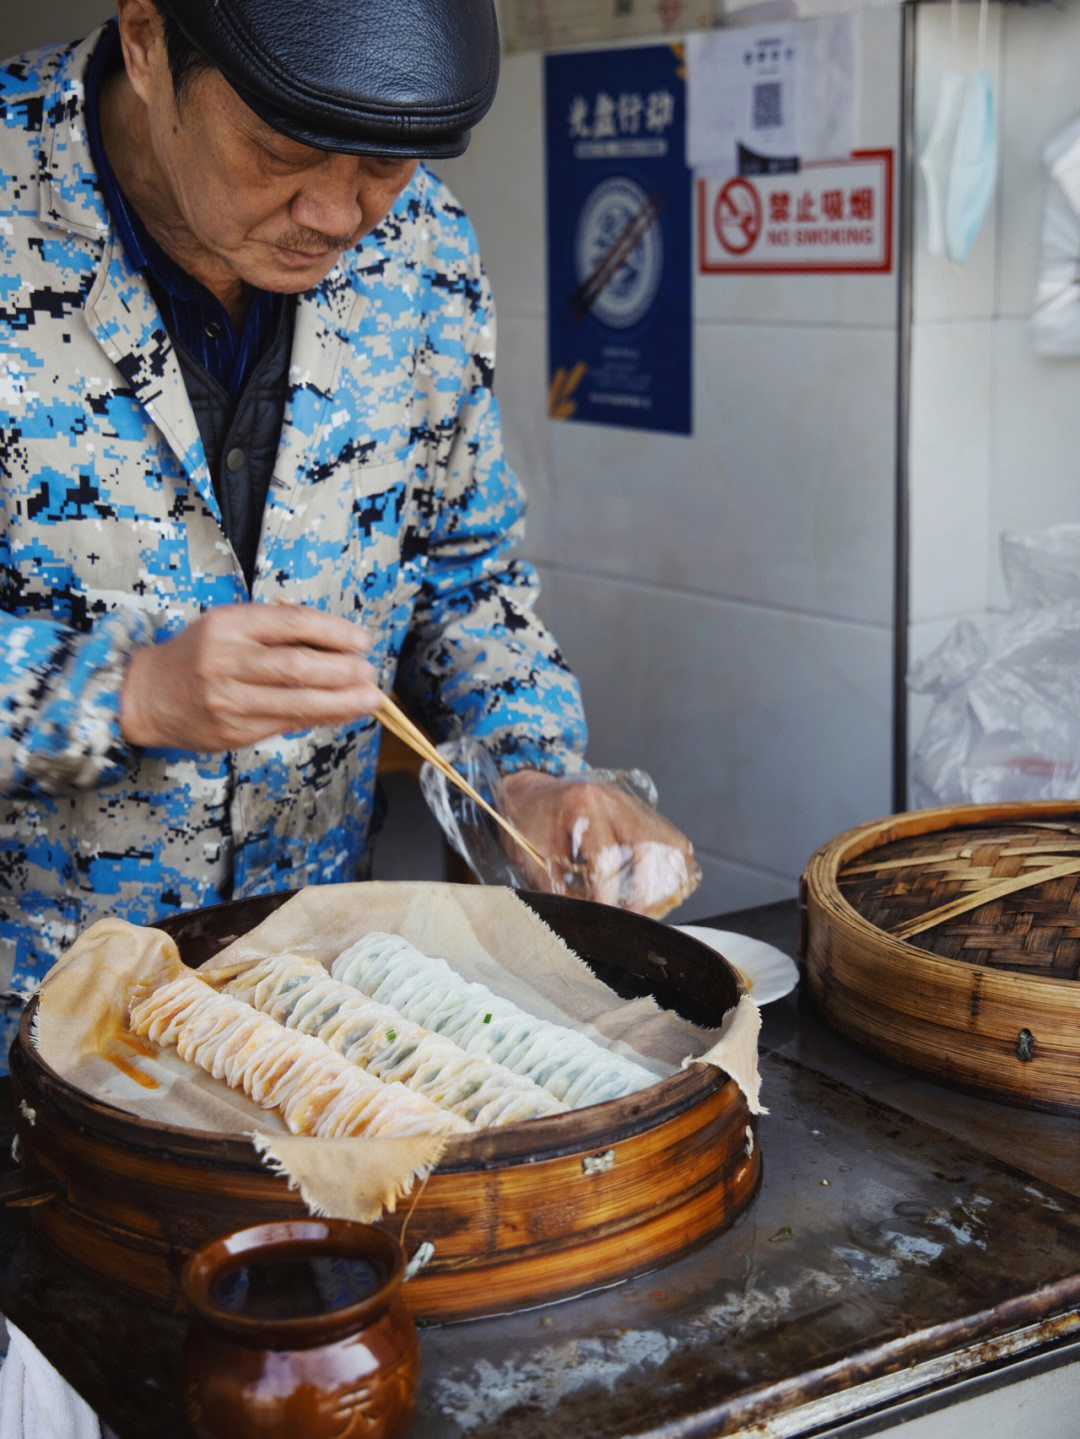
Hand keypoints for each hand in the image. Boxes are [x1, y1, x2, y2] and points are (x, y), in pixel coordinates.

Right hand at [120, 603, 381, 751]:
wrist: (145, 695)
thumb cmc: (197, 655)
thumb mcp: (229, 626)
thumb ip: (277, 631)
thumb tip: (339, 643)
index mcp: (229, 625)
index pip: (292, 624)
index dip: (334, 632)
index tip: (362, 641)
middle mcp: (227, 661)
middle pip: (298, 666)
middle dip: (343, 670)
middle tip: (371, 672)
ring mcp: (229, 700)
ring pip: (297, 701)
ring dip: (342, 701)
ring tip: (370, 697)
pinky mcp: (233, 731)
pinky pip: (287, 723)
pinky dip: (321, 717)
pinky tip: (343, 712)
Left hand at [500, 770, 700, 916]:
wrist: (528, 791)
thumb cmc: (526, 821)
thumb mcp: (531, 855)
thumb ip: (557, 889)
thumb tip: (582, 919)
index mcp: (583, 807)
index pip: (606, 858)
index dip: (608, 895)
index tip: (607, 918)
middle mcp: (614, 802)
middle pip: (653, 848)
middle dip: (648, 891)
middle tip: (634, 916)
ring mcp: (632, 805)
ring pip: (671, 843)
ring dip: (665, 879)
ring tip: (648, 905)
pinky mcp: (641, 812)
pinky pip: (671, 840)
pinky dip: (669, 866)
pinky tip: (655, 887)